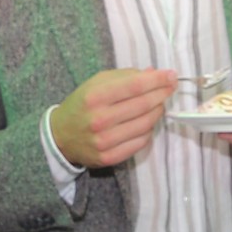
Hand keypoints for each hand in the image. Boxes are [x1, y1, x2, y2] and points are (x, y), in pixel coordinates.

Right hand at [48, 67, 176, 169]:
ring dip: (158, 112)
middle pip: (143, 105)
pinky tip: (147, 122)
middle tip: (171, 88)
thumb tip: (154, 73)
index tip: (171, 75)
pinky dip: (149, 130)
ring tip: (159, 104)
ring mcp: (104, 141)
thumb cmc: (82, 105)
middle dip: (162, 94)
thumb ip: (125, 76)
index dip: (157, 80)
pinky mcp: (109, 157)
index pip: (135, 86)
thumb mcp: (96, 83)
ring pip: (145, 124)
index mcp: (94, 96)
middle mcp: (99, 120)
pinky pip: (140, 142)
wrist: (60, 136)